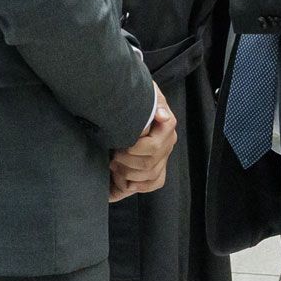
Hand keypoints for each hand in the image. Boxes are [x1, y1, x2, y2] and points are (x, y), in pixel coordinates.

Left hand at [109, 87, 177, 201]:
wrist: (128, 108)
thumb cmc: (133, 101)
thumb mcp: (141, 95)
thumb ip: (154, 103)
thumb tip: (162, 115)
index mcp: (166, 126)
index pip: (153, 145)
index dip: (135, 148)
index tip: (122, 143)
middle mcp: (168, 143)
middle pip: (148, 162)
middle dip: (126, 160)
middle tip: (113, 154)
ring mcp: (164, 157)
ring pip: (149, 174)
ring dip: (128, 172)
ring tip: (113, 164)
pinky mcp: (158, 170)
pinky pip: (153, 183)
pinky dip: (138, 185)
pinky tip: (124, 180)